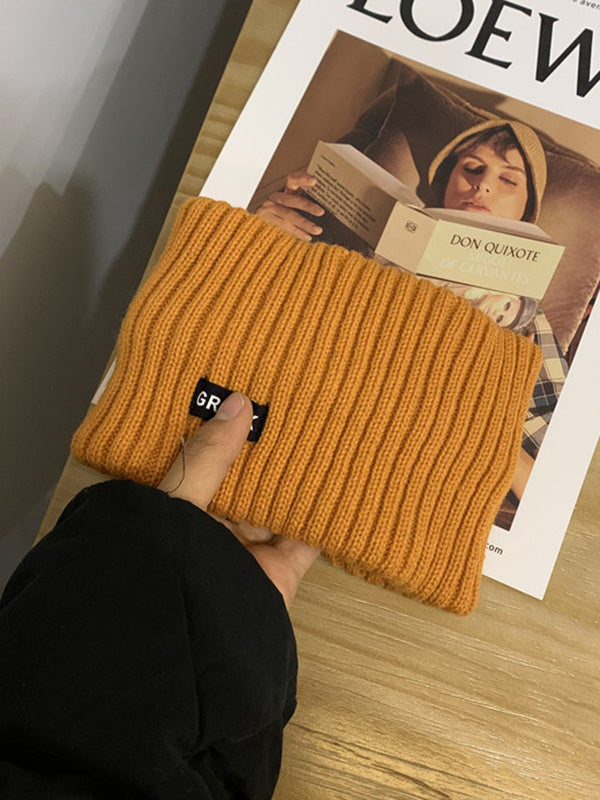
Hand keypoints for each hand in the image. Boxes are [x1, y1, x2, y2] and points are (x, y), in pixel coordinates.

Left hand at [159, 393, 320, 607]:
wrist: (193, 637)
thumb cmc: (172, 563)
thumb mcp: (180, 501)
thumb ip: (209, 456)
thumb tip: (238, 402)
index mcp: (182, 509)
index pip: (206, 461)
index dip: (223, 431)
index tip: (245, 394)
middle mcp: (215, 528)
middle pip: (246, 482)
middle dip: (265, 451)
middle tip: (289, 407)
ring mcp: (248, 551)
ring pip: (278, 505)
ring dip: (296, 478)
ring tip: (318, 433)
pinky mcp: (280, 571)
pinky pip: (307, 538)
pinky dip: (324, 516)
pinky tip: (341, 482)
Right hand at [256, 172, 324, 240]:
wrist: (264, 230)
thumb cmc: (287, 215)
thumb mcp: (297, 205)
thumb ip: (308, 203)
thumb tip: (328, 207)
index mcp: (287, 191)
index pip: (293, 180)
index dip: (302, 179)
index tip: (314, 181)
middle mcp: (277, 198)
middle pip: (291, 199)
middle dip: (306, 206)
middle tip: (320, 212)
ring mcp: (270, 210)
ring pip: (288, 215)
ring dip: (304, 223)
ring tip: (317, 230)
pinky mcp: (267, 221)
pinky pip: (284, 227)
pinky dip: (297, 233)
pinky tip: (307, 237)